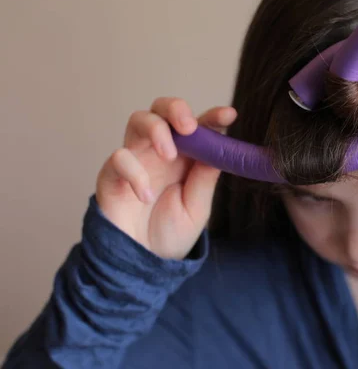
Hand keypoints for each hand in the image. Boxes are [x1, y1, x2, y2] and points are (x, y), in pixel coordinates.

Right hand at [96, 98, 236, 259]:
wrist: (142, 265)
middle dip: (175, 109)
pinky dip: (134, 173)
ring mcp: (136, 160)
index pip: (198, 126)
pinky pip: (119, 158)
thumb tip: (221, 147)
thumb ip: (205, 178)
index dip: (212, 116)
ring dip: (156, 130)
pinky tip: (147, 196)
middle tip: (189, 127)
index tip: (228, 115)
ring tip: (169, 156)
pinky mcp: (112, 175)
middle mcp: (160, 152)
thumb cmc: (170, 234)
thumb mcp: (197, 207)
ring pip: (138, 120)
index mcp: (186, 157)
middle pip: (161, 109)